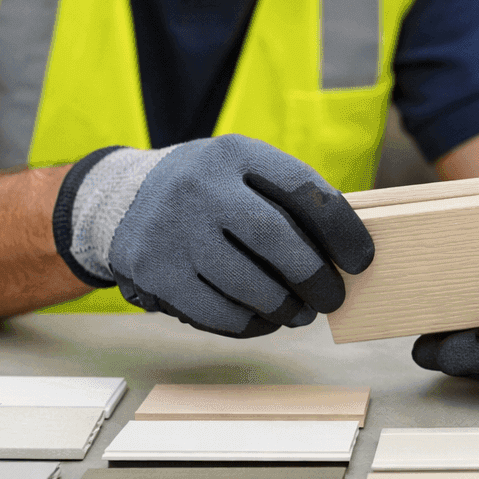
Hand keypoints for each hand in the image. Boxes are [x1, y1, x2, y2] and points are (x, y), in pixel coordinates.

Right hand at [54, 136, 373, 336]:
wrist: (117, 201)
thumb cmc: (205, 191)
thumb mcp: (240, 172)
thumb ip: (287, 200)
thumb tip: (345, 253)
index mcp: (235, 153)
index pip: (303, 189)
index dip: (342, 230)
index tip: (362, 260)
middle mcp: (201, 186)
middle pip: (276, 238)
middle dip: (315, 276)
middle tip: (332, 297)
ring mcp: (174, 229)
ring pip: (248, 284)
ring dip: (285, 307)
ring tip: (300, 313)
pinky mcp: (155, 270)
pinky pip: (217, 312)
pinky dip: (250, 324)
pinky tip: (264, 320)